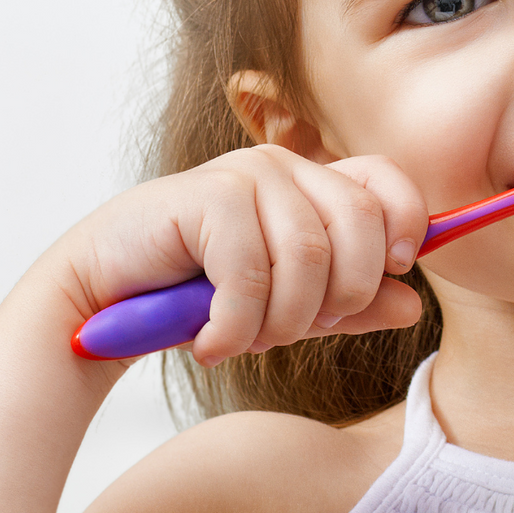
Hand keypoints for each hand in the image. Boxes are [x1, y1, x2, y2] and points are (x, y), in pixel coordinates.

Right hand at [54, 145, 426, 365]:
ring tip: (246, 342)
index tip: (393, 272)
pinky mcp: (206, 196)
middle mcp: (283, 168)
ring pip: (309, 257)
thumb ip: (349, 307)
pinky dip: (236, 327)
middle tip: (297, 331)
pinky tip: (211, 344)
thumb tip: (413, 307)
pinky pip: (251, 274)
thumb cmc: (197, 298)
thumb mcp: (287, 308)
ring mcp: (244, 176)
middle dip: (341, 296)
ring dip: (282, 322)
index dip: (406, 226)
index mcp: (312, 185)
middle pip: (361, 224)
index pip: (388, 183)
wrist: (101, 301)